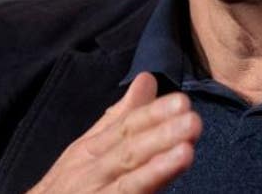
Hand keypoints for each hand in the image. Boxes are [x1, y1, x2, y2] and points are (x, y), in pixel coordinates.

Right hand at [28, 72, 201, 192]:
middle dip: (159, 137)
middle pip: (127, 154)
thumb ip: (120, 117)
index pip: (125, 128)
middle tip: (193, 122)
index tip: (182, 102)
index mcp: (90, 151)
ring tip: (185, 154)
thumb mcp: (88, 148)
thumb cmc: (69, 185)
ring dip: (156, 171)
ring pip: (127, 186)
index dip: (153, 115)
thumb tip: (148, 78)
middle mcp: (91, 174)